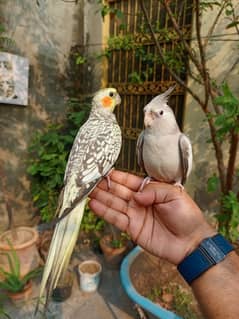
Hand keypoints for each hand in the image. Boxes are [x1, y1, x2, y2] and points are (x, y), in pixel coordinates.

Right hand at [89, 170, 214, 264]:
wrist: (191, 242)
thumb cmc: (186, 216)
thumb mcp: (174, 195)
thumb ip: (154, 191)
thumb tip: (136, 195)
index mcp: (150, 190)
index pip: (130, 181)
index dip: (117, 177)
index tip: (103, 171)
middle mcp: (140, 201)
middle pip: (118, 191)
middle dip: (104, 186)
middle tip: (89, 180)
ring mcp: (135, 215)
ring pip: (114, 204)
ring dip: (101, 197)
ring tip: (87, 191)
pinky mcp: (132, 228)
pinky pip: (116, 218)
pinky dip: (104, 212)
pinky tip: (94, 205)